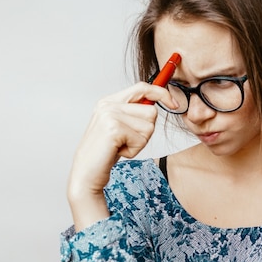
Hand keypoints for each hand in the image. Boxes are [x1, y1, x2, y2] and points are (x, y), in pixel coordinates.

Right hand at [66, 82, 177, 230]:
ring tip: (121, 146)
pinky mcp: (113, 129)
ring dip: (140, 142)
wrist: (86, 173)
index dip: (162, 93)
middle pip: (151, 111)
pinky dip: (134, 150)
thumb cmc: (105, 152)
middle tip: (126, 141)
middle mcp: (108, 104)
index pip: (142, 87)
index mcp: (109, 101)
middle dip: (146, 131)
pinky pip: (141, 139)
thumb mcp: (120, 127)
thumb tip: (159, 100)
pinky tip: (118, 152)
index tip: (175, 104)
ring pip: (149, 126)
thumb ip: (134, 113)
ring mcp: (109, 115)